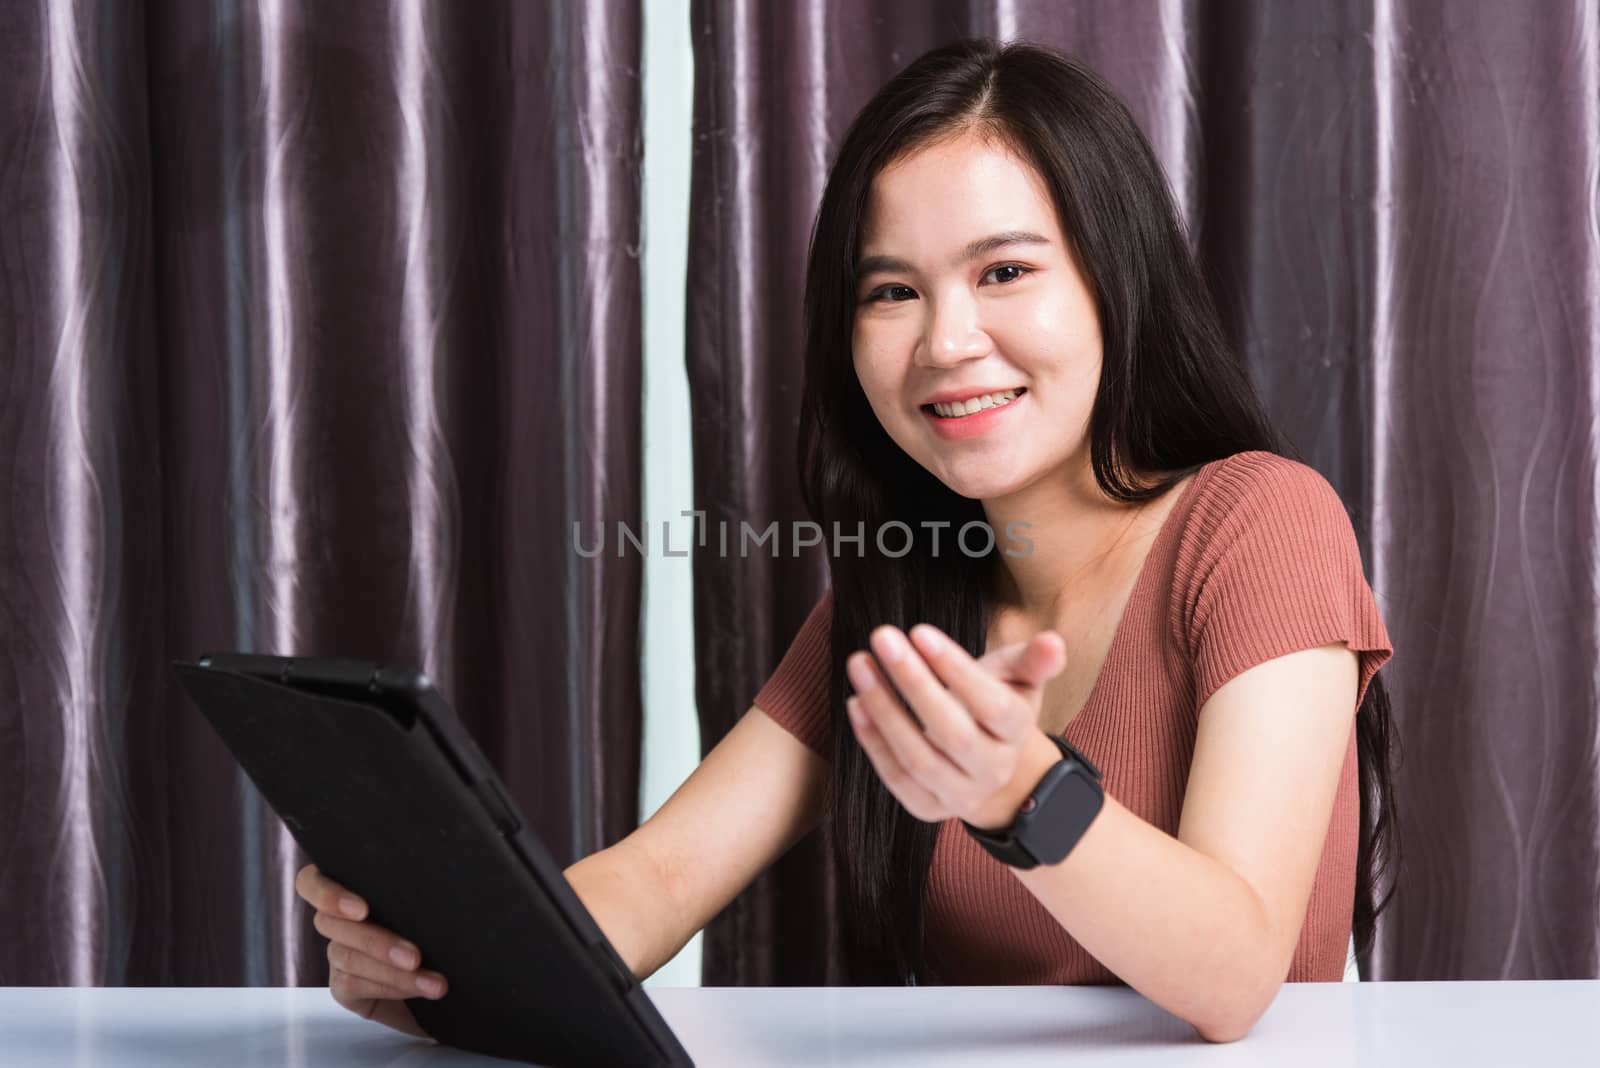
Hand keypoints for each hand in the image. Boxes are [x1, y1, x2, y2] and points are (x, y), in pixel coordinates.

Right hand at [294, 864, 445, 1037]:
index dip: (326, 894)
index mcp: (353, 889)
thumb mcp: (426, 907)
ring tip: (432, 982)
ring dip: (392, 972)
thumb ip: (414, 894)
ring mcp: (338, 953)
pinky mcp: (343, 986)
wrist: (447, 979)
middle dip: (375, 942)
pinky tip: (419, 990)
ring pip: (349, 958)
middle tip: (415, 956)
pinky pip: (354, 985)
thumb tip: (435, 886)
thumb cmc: (438, 928)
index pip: (311, 882)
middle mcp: (338, 921)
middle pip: (331, 924)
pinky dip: (391, 987)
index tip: (361, 909)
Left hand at [845, 623, 1066, 829]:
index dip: (955, 670)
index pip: (991, 704)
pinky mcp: (928, 808)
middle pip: (952, 732)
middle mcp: (993, 769)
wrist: (991, 769)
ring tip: (860, 665)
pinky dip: (873, 743)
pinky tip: (857, 704)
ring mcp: (961, 794)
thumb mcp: (1018, 681)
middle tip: (881, 637)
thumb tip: (1053, 642)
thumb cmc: (995, 708)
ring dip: (885, 711)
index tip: (919, 631)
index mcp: (1018, 731)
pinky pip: (898, 779)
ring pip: (919, 759)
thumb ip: (1031, 661)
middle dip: (914, 683)